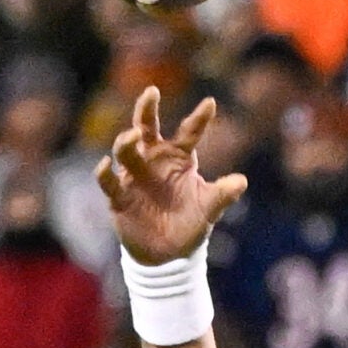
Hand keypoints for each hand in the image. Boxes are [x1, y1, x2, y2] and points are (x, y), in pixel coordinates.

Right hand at [95, 87, 247, 265]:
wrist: (168, 255)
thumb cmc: (189, 225)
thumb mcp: (208, 210)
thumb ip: (222, 194)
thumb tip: (242, 181)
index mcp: (179, 158)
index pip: (189, 132)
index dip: (199, 118)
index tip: (210, 103)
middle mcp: (154, 160)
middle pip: (147, 126)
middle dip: (147, 109)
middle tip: (152, 92)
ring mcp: (134, 176)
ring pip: (126, 149)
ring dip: (128, 140)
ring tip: (135, 134)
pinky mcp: (119, 196)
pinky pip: (109, 181)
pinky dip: (105, 173)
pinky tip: (105, 164)